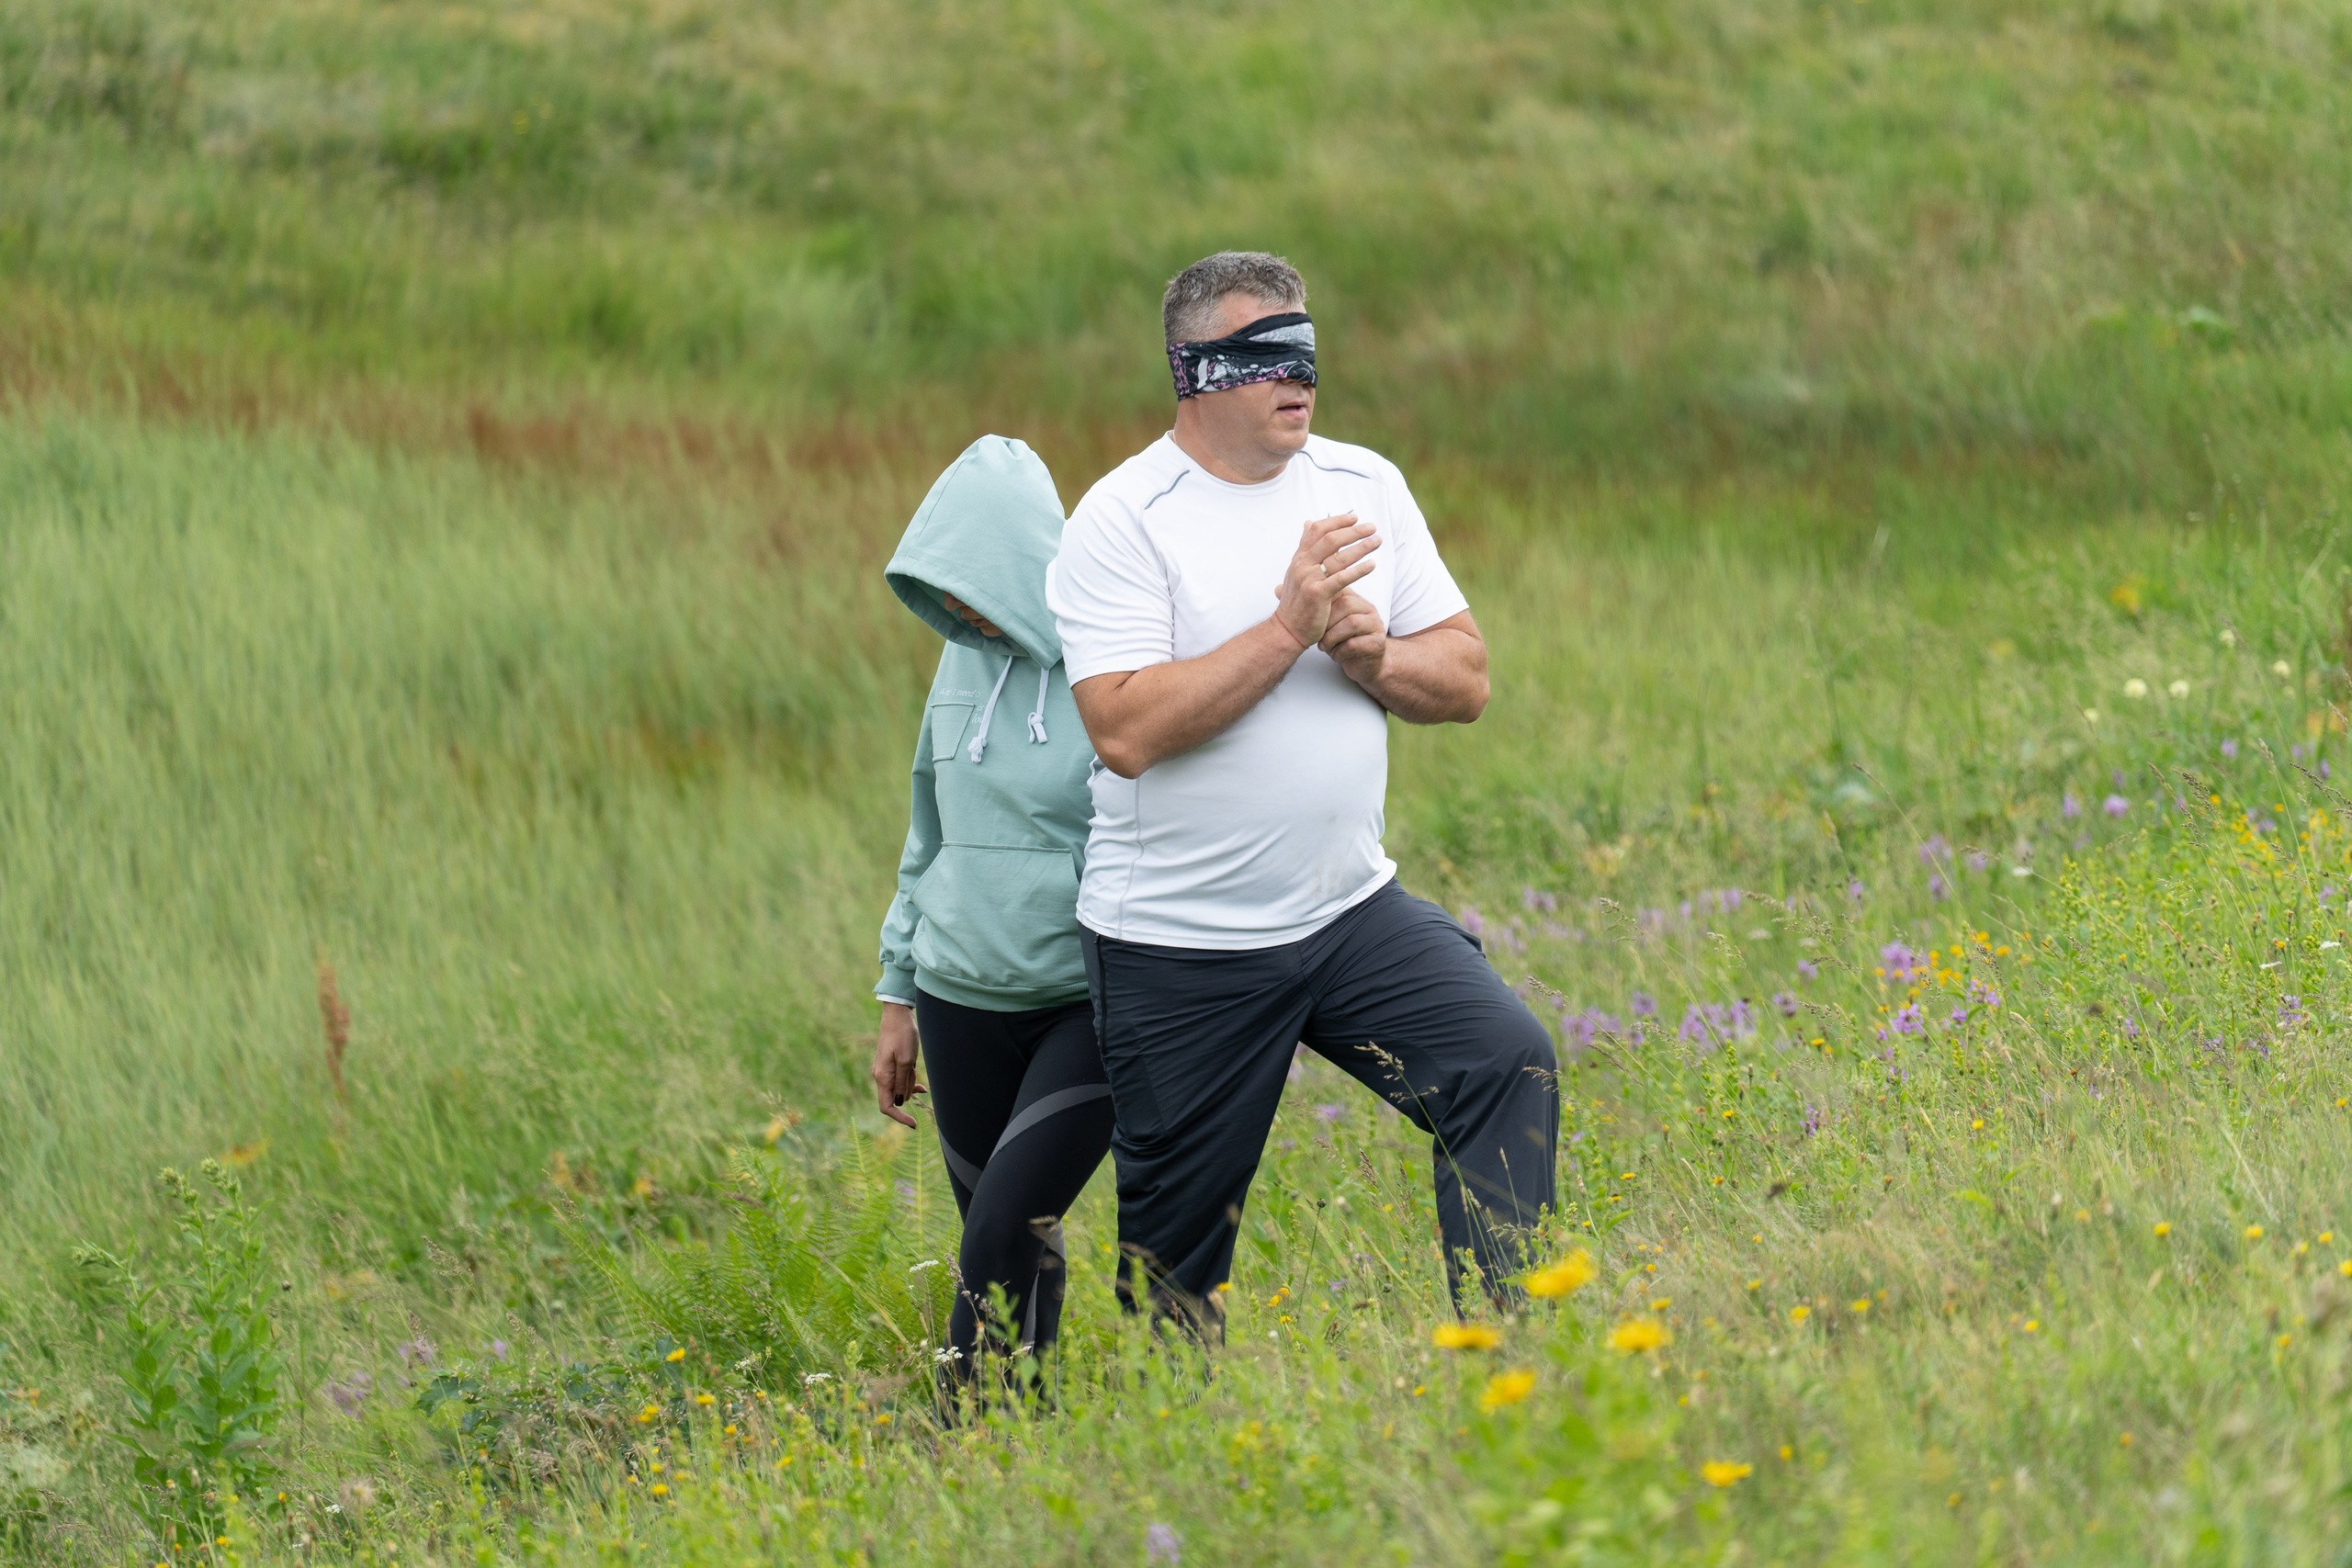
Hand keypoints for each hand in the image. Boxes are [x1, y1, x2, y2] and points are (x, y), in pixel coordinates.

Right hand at [872, 1003, 924, 1127]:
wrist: (897, 1015)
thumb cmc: (902, 1036)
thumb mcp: (906, 1061)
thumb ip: (902, 1083)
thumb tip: (899, 1102)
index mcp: (882, 1077)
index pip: (886, 1107)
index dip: (899, 1118)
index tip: (914, 1124)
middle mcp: (880, 1076)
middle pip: (896, 1097)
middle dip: (909, 1090)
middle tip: (917, 1073)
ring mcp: (884, 1070)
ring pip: (900, 1087)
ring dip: (911, 1080)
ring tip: (914, 1062)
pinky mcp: (890, 1063)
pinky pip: (901, 1077)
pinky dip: (909, 1078)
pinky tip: (917, 1074)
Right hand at [1273, 513, 1379, 647]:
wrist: (1287, 630)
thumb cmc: (1296, 602)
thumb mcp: (1296, 570)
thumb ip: (1305, 548)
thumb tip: (1308, 523)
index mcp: (1299, 558)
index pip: (1317, 530)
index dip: (1337, 521)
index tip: (1355, 518)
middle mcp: (1302, 565)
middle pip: (1330, 539)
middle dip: (1353, 531)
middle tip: (1372, 527)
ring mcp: (1309, 579)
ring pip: (1338, 557)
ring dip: (1361, 547)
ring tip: (1377, 541)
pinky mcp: (1318, 594)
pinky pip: (1342, 578)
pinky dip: (1359, 570)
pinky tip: (1372, 565)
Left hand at [1318, 589, 1386, 685]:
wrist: (1363, 665)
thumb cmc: (1343, 642)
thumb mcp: (1332, 624)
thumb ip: (1325, 611)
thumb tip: (1305, 598)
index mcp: (1357, 601)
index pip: (1340, 590)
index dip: (1323, 602)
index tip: (1311, 617)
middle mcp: (1369, 610)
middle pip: (1346, 604)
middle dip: (1327, 622)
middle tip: (1316, 635)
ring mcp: (1376, 626)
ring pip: (1352, 623)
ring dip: (1332, 637)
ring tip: (1323, 646)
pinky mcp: (1377, 644)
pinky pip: (1353, 644)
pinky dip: (1339, 651)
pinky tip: (1335, 656)